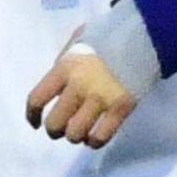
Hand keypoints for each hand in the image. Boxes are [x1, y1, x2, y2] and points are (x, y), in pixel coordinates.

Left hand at [23, 40, 139, 148]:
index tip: (35, 122)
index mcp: (65, 67)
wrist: (144, 35)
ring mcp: (100, 100)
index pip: (37, 98)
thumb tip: (56, 85)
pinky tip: (94, 137)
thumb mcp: (78, 40)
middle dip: (54, 130)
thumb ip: (64, 62)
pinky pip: (100, 137)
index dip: (32, 115)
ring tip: (80, 132)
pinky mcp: (120, 110)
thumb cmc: (108, 35)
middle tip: (61, 129)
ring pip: (75, 134)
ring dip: (74, 136)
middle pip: (55, 123)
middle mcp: (78, 86)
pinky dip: (94, 142)